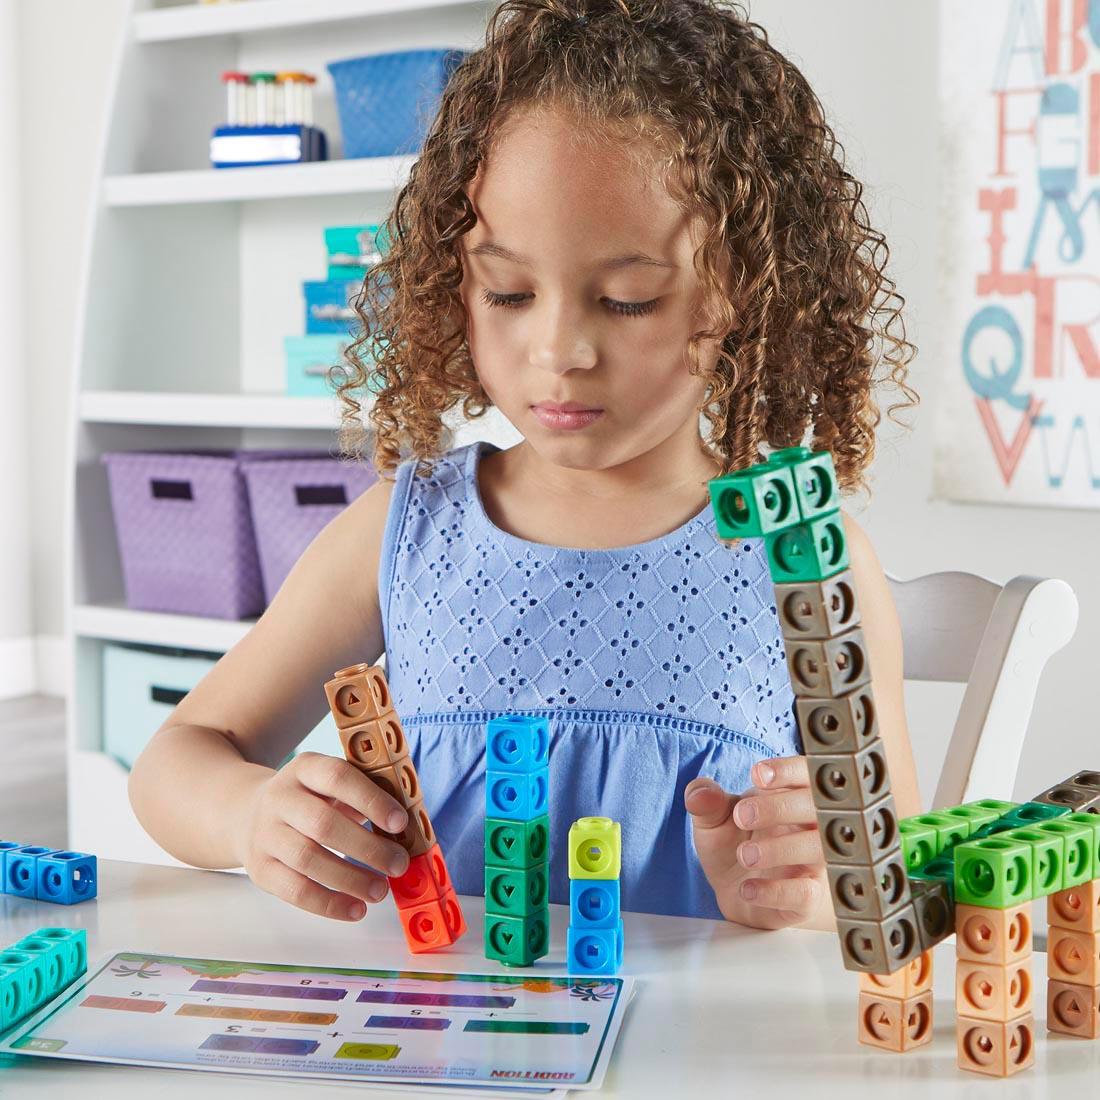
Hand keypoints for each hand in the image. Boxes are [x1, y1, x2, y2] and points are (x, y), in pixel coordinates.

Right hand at [234, 752, 411, 921]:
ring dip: (350, 879)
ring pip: (307, 859)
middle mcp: (279, 798)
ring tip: (381, 890)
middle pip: (322, 824)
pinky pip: (294, 891)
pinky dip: (329, 904)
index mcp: (305, 768)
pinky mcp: (259, 869)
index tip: (400, 823)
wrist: (246, 812)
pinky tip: (356, 909)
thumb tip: (406, 829)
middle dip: (367, 848)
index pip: (338, 778)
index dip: (371, 800)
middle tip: (398, 863)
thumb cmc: (310, 798)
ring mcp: (265, 834)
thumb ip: (365, 796)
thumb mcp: (330, 784)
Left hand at [685, 756, 830, 930]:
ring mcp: (812, 863)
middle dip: (779, 807)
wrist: (735, 891)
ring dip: (781, 849)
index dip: (788, 770)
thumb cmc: (734, 843)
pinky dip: (777, 891)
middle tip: (742, 816)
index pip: (805, 773)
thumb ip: (707, 801)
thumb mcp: (713, 819)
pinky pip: (806, 894)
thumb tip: (699, 793)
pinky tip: (747, 889)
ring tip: (745, 855)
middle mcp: (810, 827)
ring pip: (817, 849)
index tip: (758, 775)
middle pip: (816, 808)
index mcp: (791, 796)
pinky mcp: (808, 898)